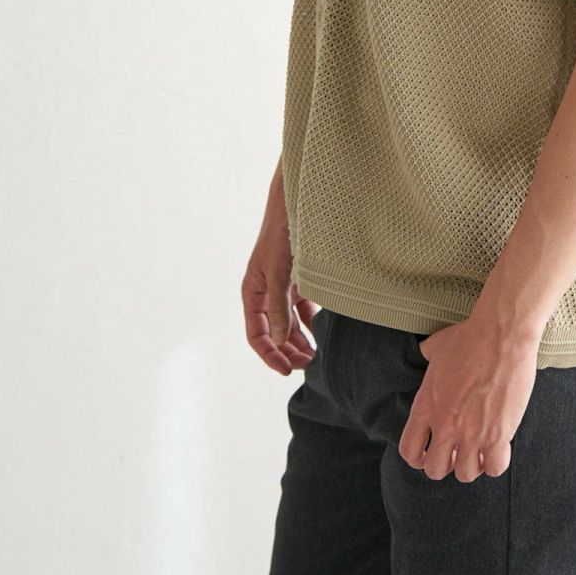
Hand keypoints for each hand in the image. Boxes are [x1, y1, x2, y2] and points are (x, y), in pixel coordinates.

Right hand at [242, 229, 318, 375]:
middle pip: (275, 332)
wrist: (296, 204)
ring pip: (290, 323)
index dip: (269, 355)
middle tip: (308, 367)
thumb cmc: (280, 234)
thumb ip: (278, 307)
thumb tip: (279, 341)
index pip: (256, 334)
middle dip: (288, 352)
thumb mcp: (278, 272)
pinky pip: (304, 309)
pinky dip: (311, 322)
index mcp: (253, 293)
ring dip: (301, 341)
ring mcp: (283, 288)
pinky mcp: (299, 281)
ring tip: (317, 356)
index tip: (286, 370)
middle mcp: (266, 293)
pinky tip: (322, 332)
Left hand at [400, 314, 538, 482]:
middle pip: (435, 470)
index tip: (429, 453)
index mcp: (426, 406)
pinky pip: (494, 468)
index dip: (418, 457)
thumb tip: (424, 351)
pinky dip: (495, 462)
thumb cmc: (470, 337)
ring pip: (465, 474)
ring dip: (471, 464)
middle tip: (456, 452)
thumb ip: (426, 355)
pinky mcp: (498, 435)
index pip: (409, 451)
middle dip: (444, 464)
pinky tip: (497, 448)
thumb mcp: (437, 346)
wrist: (501, 335)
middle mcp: (445, 425)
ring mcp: (471, 433)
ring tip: (478, 450)